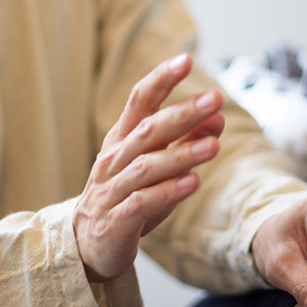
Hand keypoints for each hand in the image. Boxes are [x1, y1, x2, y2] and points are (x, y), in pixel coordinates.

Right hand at [73, 54, 223, 281]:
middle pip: (148, 130)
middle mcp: (114, 159)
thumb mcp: (157, 167)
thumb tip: (217, 116)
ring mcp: (112, 190)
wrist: (89, 246)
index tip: (186, 60)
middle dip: (182, 114)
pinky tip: (193, 184)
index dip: (161, 79)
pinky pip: (142, 203)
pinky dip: (168, 192)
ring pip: (147, 166)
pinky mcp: (115, 221)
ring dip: (182, 154)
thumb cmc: (128, 197)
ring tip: (214, 145)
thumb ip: (185, 142)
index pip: (139, 101)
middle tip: (214, 99)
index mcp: (122, 139)